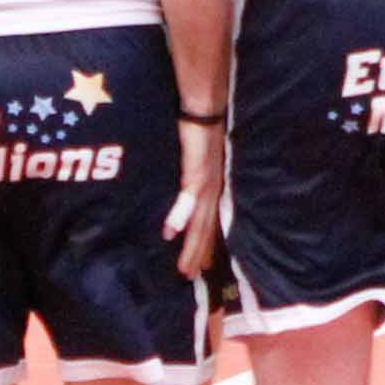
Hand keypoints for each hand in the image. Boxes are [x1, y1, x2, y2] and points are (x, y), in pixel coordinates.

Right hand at [167, 115, 224, 277]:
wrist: (204, 106)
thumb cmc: (196, 128)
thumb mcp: (193, 159)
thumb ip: (187, 178)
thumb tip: (177, 198)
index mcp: (212, 187)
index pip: (210, 223)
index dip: (205, 245)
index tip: (202, 267)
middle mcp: (213, 189)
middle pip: (207, 229)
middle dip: (199, 255)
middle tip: (190, 277)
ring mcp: (207, 183)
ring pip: (201, 222)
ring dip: (193, 246)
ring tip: (184, 268)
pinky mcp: (197, 172)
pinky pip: (188, 199)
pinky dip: (180, 216)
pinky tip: (170, 233)